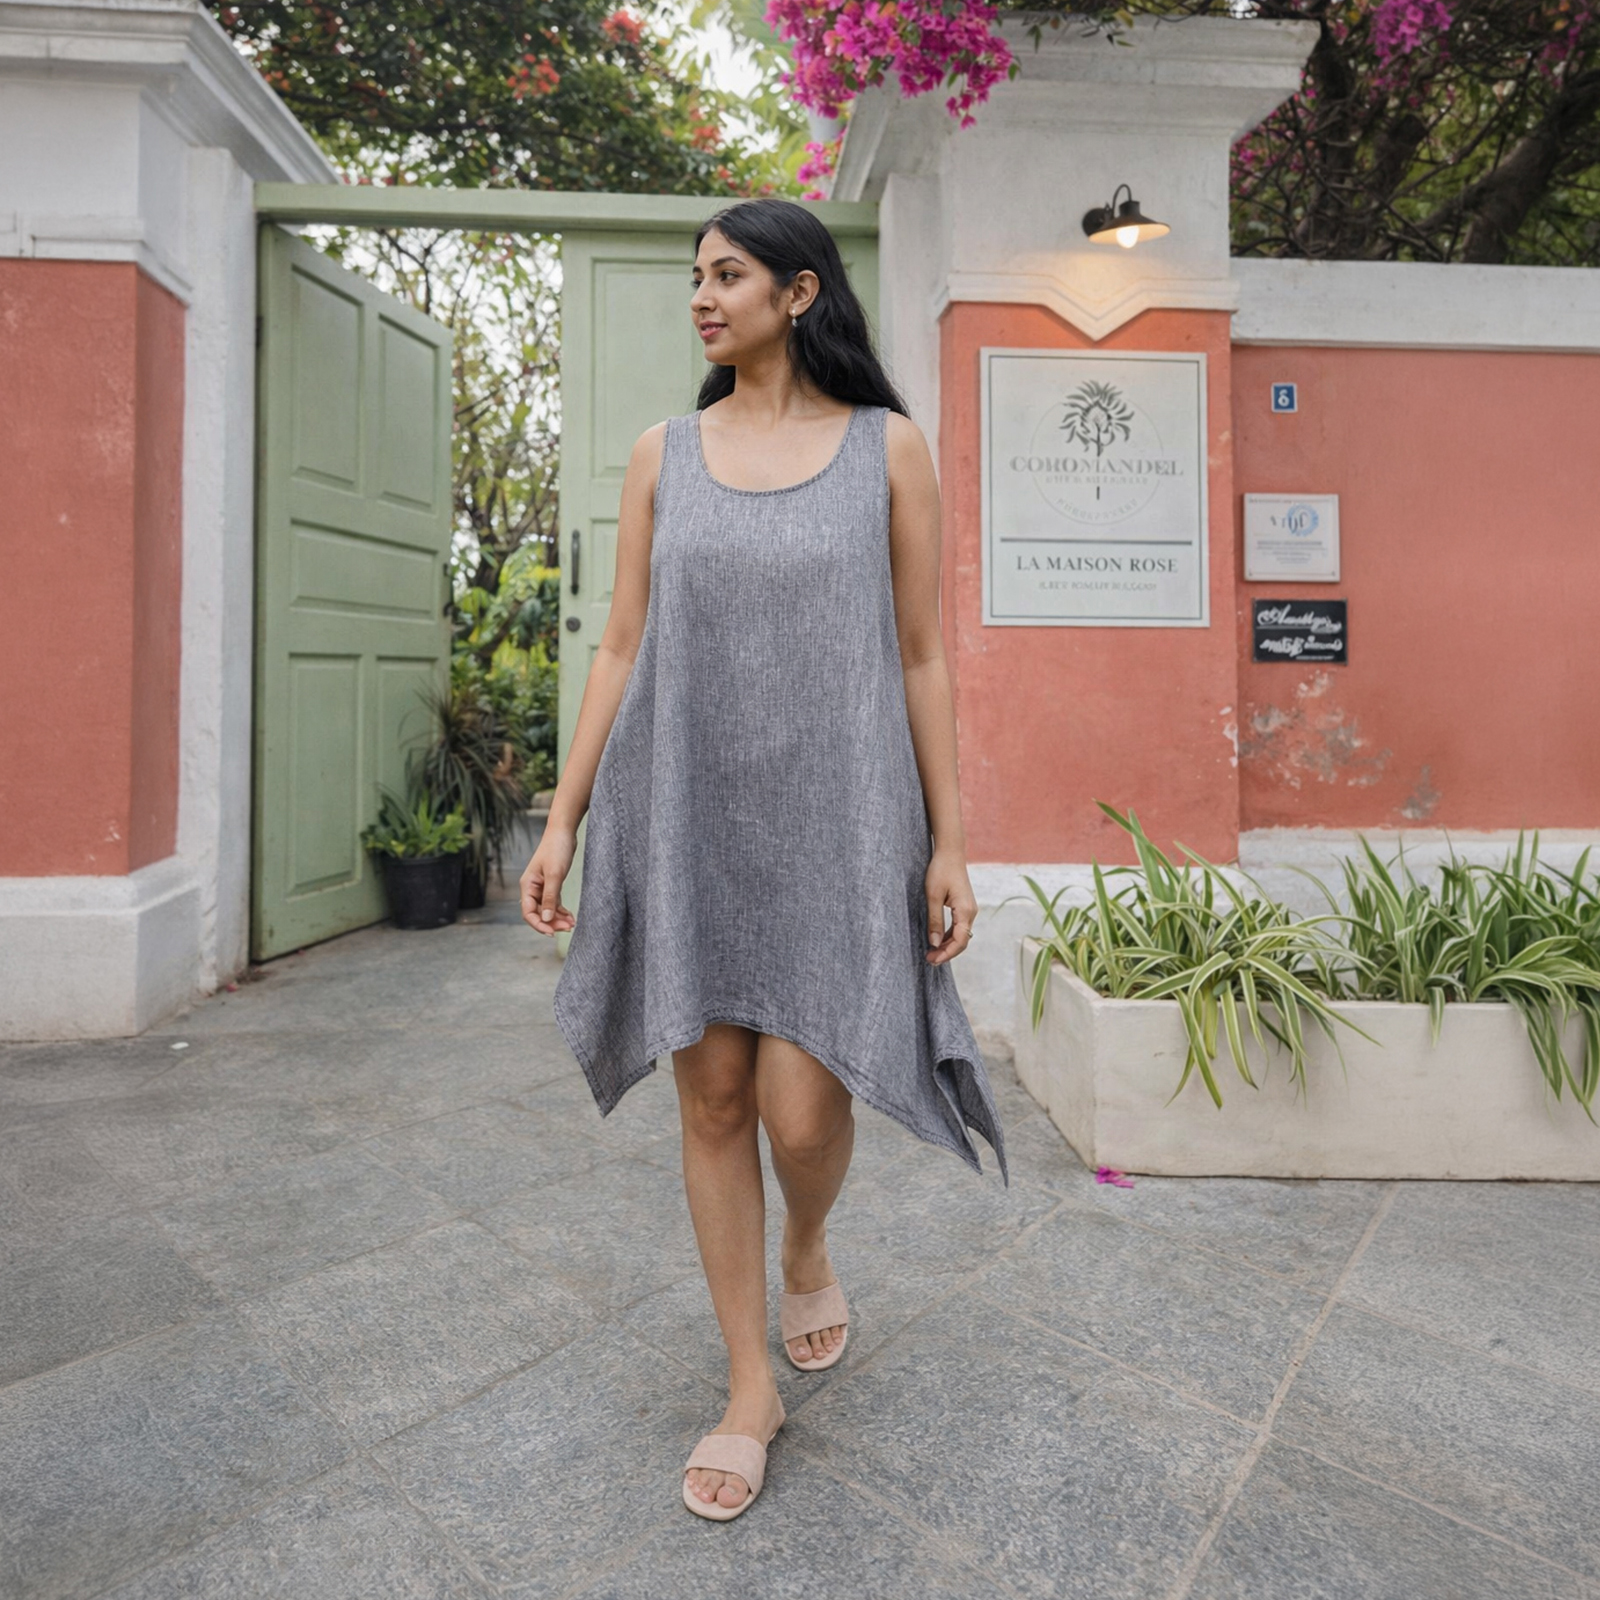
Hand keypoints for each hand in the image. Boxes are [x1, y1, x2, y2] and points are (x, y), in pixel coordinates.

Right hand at [521, 827, 576, 934]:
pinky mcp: (552, 884)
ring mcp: (542, 886)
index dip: (538, 925)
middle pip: (538, 913)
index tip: (552, 933)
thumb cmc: (557, 849)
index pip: (528, 912)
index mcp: (528, 885)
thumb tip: (546, 919)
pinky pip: (554, 903)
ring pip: (547, 909)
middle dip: (551, 923)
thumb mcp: (554, 875)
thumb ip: (550, 898)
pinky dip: (561, 911)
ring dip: (558, 918)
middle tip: (568, 928)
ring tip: (572, 924)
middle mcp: (532, 888)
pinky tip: (570, 916)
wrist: (564, 831)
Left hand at [924, 848, 976, 964]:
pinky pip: (959, 927)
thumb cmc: (940, 870)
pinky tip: (937, 940)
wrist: (950, 852)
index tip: (932, 960)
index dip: (946, 953)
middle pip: (962, 941)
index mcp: (965, 911)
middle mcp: (971, 912)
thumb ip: (934, 921)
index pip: (959, 941)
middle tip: (929, 960)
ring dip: (947, 945)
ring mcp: (969, 910)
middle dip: (947, 952)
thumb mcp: (932, 896)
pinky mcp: (964, 907)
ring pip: (961, 935)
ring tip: (932, 953)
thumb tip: (934, 943)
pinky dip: (949, 936)